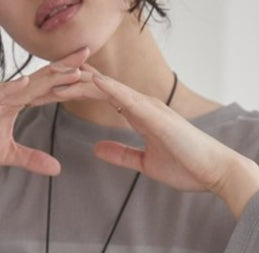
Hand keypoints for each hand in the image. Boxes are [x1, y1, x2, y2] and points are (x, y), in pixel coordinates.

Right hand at [0, 47, 91, 175]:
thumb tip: (57, 168)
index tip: (90, 74)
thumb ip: (31, 159)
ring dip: (49, 75)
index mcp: (15, 101)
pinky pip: (0, 94)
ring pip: (27, 82)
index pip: (47, 88)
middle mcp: (7, 92)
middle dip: (65, 66)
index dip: (68, 80)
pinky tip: (29, 83)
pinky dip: (15, 89)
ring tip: (72, 67)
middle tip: (89, 53)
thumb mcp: (6, 155)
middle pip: (42, 77)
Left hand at [50, 62, 258, 214]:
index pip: (101, 97)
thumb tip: (96, 149)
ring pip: (109, 88)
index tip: (51, 91)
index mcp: (139, 114)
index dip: (76, 91)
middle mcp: (143, 104)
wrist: (215, 171)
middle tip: (44, 79)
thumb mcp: (144, 163)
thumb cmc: (186, 167)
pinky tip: (91, 83)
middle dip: (72, 83)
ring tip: (56, 75)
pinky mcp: (157, 117)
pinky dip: (108, 90)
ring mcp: (150, 108)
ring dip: (83, 81)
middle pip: (99, 87)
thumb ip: (121, 154)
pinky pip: (128, 100)